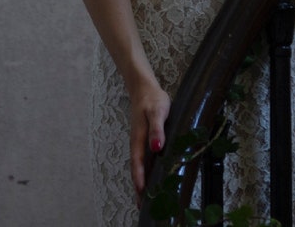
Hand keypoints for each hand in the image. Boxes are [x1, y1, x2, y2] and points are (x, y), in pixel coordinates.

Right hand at [129, 83, 171, 206]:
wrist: (145, 88)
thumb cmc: (152, 99)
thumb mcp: (157, 112)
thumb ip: (156, 129)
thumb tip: (156, 147)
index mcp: (139, 138)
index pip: (138, 163)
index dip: (140, 179)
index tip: (142, 194)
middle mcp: (138, 143)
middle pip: (137, 168)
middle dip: (139, 187)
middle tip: (143, 207)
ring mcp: (141, 141)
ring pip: (141, 165)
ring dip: (143, 181)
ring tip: (147, 199)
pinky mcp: (146, 139)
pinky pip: (145, 158)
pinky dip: (148, 170)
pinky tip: (153, 176)